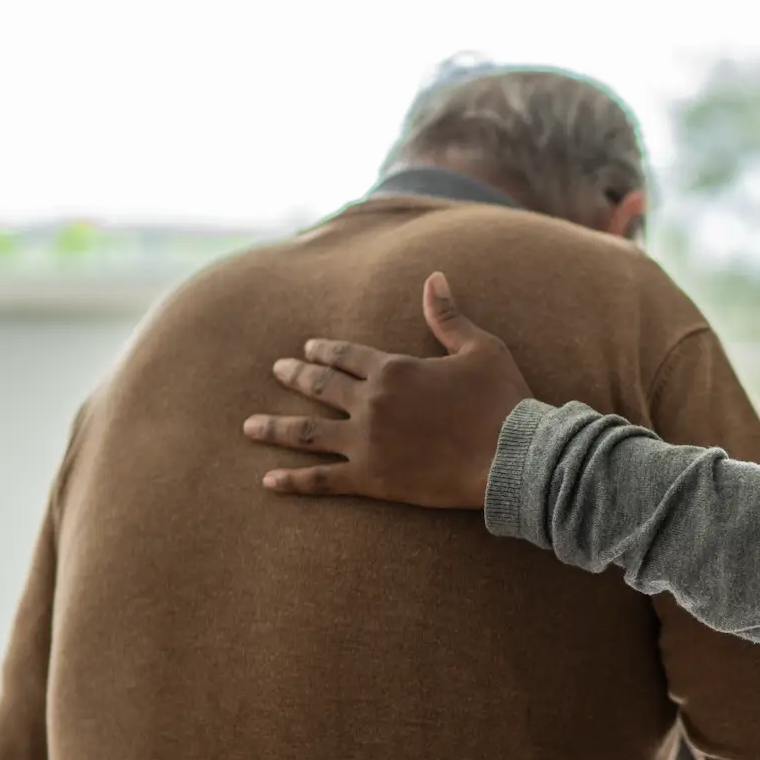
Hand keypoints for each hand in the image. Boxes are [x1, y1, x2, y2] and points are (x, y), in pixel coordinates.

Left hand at [244, 272, 533, 508]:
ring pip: (308, 432)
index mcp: (394, 369)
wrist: (510, 456)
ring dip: (275, 427)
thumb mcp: (479, 348)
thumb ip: (448, 317)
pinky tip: (267, 480)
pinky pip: (322, 480)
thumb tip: (434, 278)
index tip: (307, 349)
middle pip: (320, 386)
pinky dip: (293, 481)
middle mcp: (371, 402)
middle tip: (276, 371)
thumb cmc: (501, 401)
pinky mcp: (372, 479)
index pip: (346, 355)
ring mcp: (367, 442)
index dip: (324, 350)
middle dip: (294, 376)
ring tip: (249, 426)